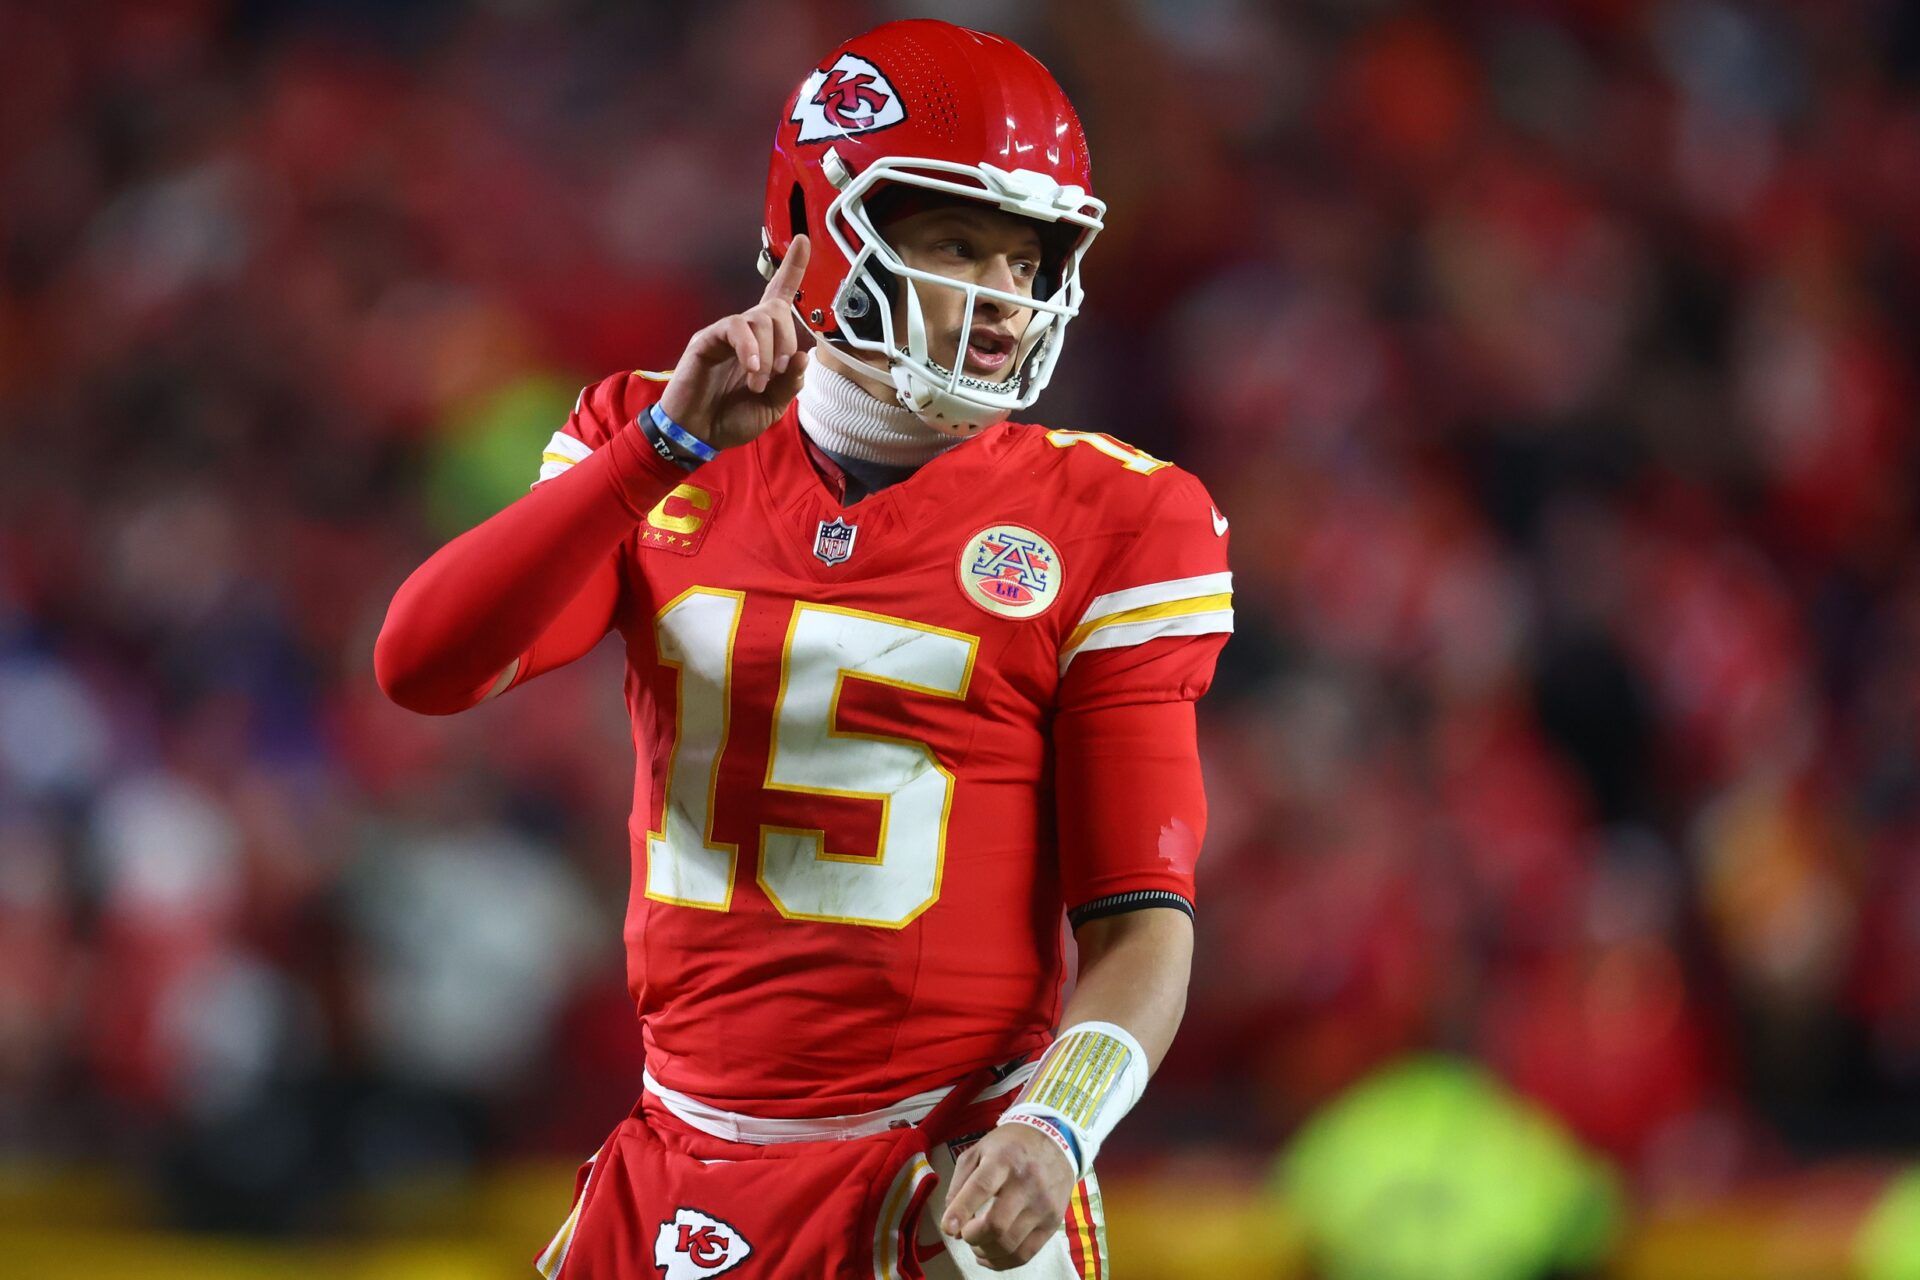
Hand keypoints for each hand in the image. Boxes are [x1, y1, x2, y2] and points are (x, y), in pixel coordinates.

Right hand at [657, 235, 812, 449]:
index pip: (780, 298)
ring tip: (759, 383)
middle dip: (787, 340)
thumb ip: (790, 382)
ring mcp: (726, 334)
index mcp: (765, 344)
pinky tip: (752, 369)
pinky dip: (750, 348)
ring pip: (759, 319)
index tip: (805, 241)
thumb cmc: (732, 417)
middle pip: (777, 310)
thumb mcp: (773, 406)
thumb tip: (805, 354)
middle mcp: (746, 332)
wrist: (699, 434)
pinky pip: (735, 329)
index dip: (793, 269)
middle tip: (780, 372)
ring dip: (769, 353)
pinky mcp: (707, 340)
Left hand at [939, 1123, 1075, 1270]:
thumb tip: (952, 1222)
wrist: (1057, 1140)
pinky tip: (989, 1257)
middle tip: (965, 1233)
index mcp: (1004, 1159)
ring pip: (1010, 1244)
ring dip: (985, 1252)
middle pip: (996, 1224)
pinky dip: (1003, 1262)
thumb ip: (960, 1183)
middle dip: (973, 1237)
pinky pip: (1026, 1253)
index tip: (948, 1228)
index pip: (982, 1188)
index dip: (961, 1211)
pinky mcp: (1053, 1221)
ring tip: (976, 1244)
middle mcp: (1027, 1182)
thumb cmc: (1010, 1146)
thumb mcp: (979, 1150)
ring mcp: (1043, 1205)